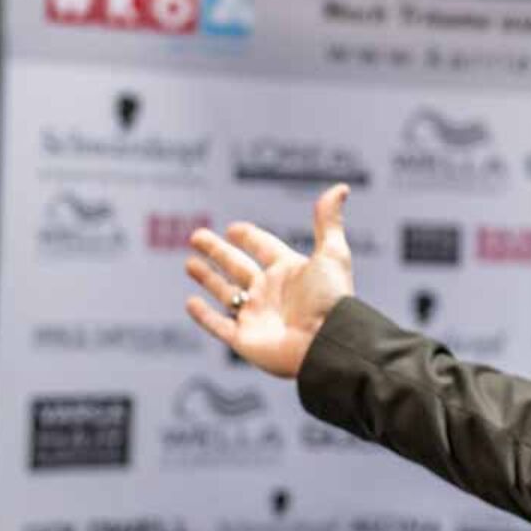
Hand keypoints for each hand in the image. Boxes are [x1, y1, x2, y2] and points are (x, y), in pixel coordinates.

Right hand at [184, 183, 355, 377]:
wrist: (326, 342)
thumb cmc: (331, 299)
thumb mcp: (332, 253)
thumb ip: (328, 221)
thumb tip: (341, 188)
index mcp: (289, 272)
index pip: (264, 248)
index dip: (249, 237)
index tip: (233, 228)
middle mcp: (270, 293)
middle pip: (238, 267)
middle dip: (217, 252)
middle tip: (196, 236)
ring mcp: (256, 316)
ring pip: (225, 294)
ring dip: (207, 278)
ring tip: (189, 263)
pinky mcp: (244, 340)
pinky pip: (218, 326)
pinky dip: (203, 316)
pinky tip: (190, 302)